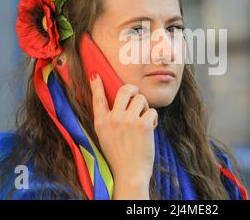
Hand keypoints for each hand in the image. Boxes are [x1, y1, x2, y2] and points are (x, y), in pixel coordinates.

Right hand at [90, 74, 157, 198]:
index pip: (98, 99)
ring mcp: (128, 121)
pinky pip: (152, 111)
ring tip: (143, 120)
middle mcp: (113, 119)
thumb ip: (109, 120)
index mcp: (101, 122)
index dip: (96, 85)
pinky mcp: (143, 125)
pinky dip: (154, 118)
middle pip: (124, 90)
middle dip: (133, 89)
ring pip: (141, 99)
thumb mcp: (105, 137)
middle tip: (136, 95)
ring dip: (145, 107)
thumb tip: (118, 104)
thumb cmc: (119, 156)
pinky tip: (151, 128)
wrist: (129, 174)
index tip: (95, 75)